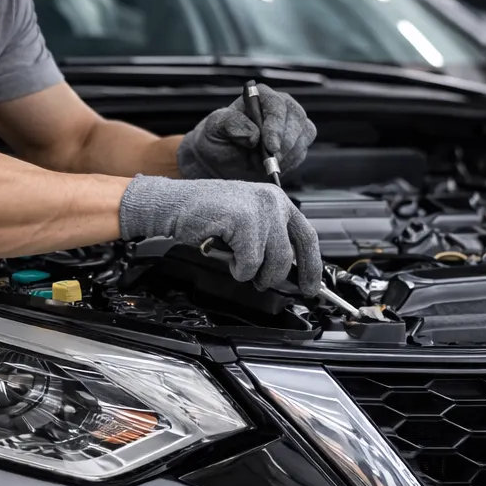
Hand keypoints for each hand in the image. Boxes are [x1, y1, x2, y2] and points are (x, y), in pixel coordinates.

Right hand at [119, 176, 321, 295]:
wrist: (174, 204)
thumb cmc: (206, 214)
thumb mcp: (247, 220)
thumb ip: (269, 237)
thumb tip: (289, 268)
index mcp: (277, 200)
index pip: (307, 236)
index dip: (311, 265)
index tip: (311, 286)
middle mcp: (273, 201)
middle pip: (288, 255)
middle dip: (272, 276)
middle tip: (260, 281)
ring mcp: (259, 210)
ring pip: (270, 262)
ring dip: (251, 271)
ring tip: (235, 260)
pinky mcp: (244, 221)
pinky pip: (250, 263)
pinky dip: (237, 268)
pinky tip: (225, 255)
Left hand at [177, 83, 316, 181]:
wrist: (222, 160)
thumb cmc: (218, 139)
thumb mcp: (215, 129)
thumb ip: (231, 124)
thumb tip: (253, 133)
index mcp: (260, 96)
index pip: (276, 105)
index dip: (276, 125)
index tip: (271, 147)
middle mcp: (280, 106)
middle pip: (297, 118)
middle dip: (285, 143)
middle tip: (271, 160)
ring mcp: (292, 124)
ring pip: (303, 136)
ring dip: (287, 154)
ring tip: (264, 163)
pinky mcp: (298, 143)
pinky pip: (302, 152)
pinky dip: (289, 163)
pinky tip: (272, 166)